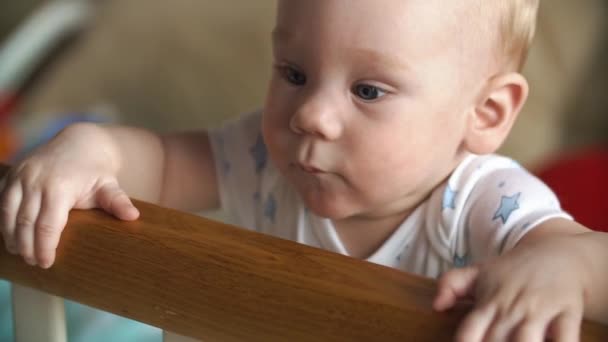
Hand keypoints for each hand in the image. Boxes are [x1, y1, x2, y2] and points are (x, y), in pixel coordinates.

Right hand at [0, 123, 138, 268]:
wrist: (81, 142)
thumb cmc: (96, 170)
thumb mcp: (109, 184)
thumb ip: (118, 201)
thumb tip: (133, 217)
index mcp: (60, 186)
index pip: (48, 225)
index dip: (45, 247)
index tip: (47, 263)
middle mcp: (36, 180)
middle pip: (25, 223)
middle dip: (27, 247)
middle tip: (34, 263)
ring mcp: (21, 175)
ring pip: (7, 213)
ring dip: (11, 236)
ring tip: (20, 253)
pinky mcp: (12, 173)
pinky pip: (1, 200)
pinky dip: (3, 220)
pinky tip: (10, 235)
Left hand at [433, 236, 587, 341]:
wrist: (559, 254)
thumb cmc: (514, 270)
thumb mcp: (479, 272)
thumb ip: (451, 284)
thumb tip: (436, 306)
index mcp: (488, 302)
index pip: (469, 332)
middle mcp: (512, 308)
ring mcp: (540, 310)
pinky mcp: (568, 312)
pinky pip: (565, 337)